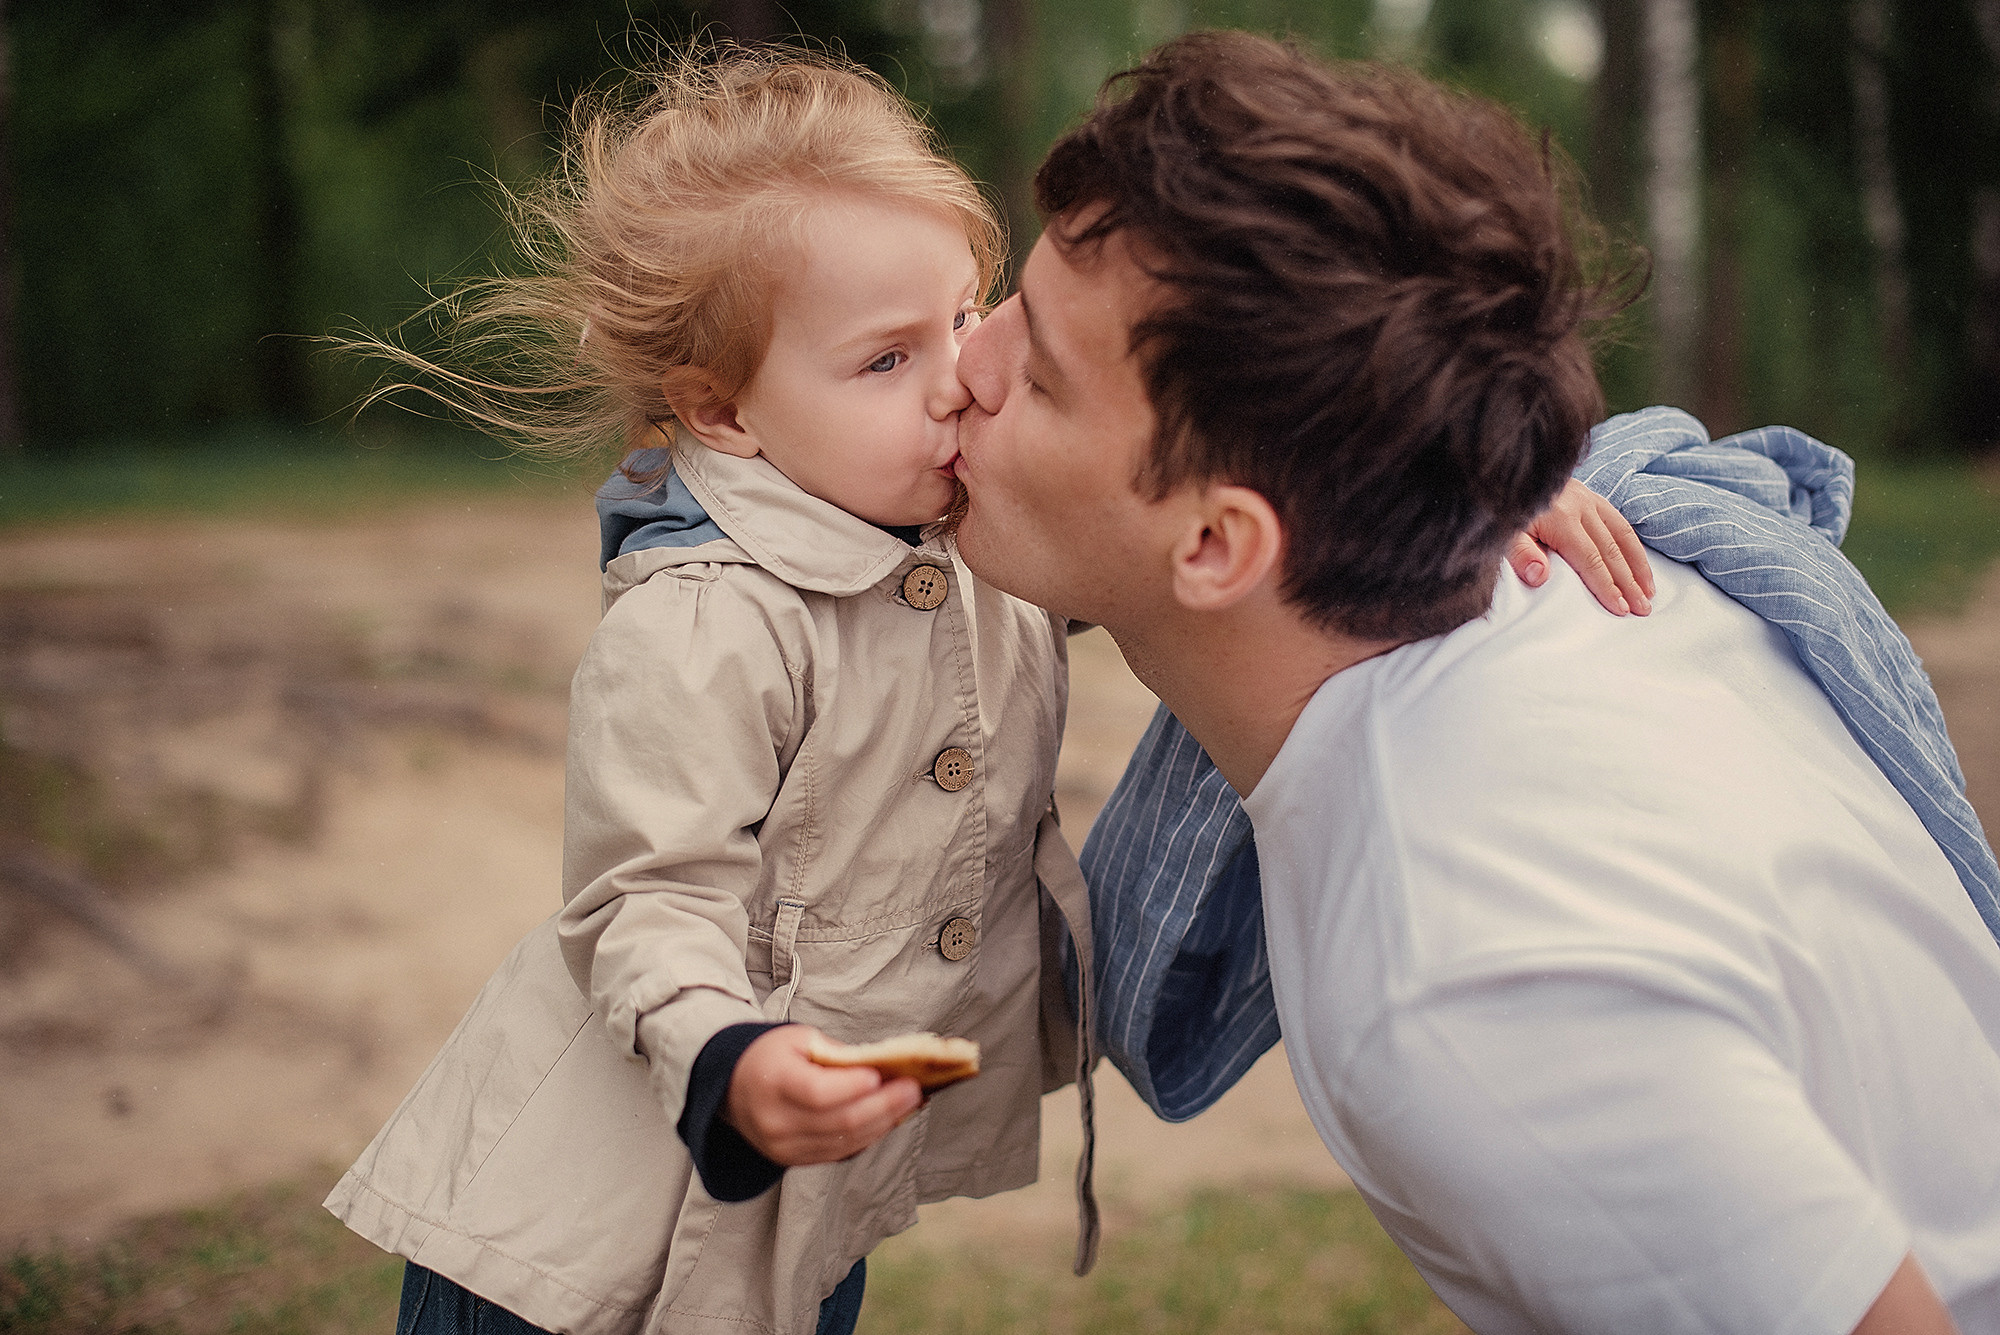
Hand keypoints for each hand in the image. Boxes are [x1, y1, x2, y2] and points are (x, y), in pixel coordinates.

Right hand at [725, 1025, 923, 1165]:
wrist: (732, 1088)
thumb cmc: (770, 1057)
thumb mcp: (797, 1039)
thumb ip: (836, 1054)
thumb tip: (880, 1066)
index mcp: (774, 1083)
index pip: (817, 1093)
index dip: (852, 1088)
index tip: (880, 1076)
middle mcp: (777, 1122)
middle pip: (840, 1122)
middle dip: (883, 1105)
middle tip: (913, 1088)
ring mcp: (785, 1148)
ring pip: (846, 1142)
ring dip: (884, 1123)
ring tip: (910, 1102)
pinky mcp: (795, 1161)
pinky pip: (840, 1153)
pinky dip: (869, 1136)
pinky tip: (890, 1118)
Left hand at [1508, 479, 1654, 615]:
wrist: (1504, 472)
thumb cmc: (1499, 509)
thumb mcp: (1503, 533)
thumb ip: (1521, 555)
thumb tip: (1540, 577)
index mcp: (1561, 518)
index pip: (1590, 560)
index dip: (1607, 586)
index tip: (1621, 608)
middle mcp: (1581, 506)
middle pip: (1611, 551)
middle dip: (1629, 583)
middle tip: (1643, 609)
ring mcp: (1588, 498)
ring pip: (1622, 535)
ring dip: (1638, 565)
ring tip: (1649, 592)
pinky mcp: (1590, 495)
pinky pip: (1619, 522)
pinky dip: (1632, 545)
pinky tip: (1638, 564)